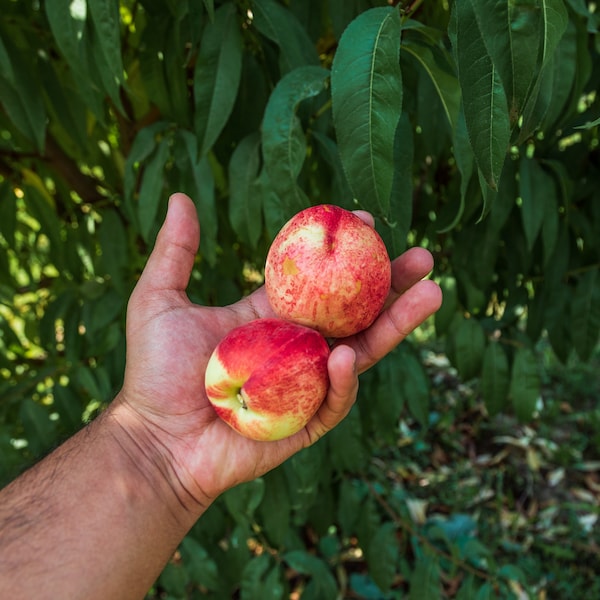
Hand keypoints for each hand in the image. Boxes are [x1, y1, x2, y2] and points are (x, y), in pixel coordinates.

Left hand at [114, 193, 441, 508]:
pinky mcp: (306, 422)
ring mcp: (304, 384)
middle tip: (424, 258)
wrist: (154, 441)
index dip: (344, 253)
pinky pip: (334, 399)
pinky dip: (344, 379)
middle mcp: (296, 347)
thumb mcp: (159, 300)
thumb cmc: (155, 374)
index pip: (319, 281)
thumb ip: (175, 252)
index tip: (365, 221)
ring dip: (396, 324)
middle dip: (391, 285)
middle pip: (354, 312)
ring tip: (431, 294)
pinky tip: (347, 355)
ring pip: (361, 351)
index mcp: (270, 317)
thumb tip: (180, 197)